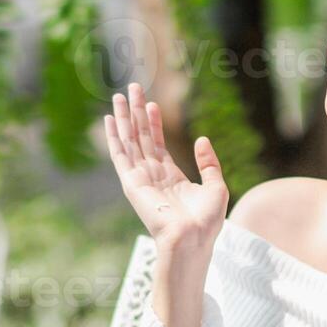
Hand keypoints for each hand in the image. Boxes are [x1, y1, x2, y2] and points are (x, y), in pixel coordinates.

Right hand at [103, 82, 227, 252]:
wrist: (191, 239)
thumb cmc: (206, 222)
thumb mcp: (216, 187)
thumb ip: (209, 163)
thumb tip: (202, 138)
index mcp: (170, 177)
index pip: (158, 143)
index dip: (155, 122)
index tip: (154, 103)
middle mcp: (152, 175)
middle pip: (141, 137)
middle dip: (137, 112)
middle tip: (133, 88)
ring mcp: (140, 177)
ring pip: (129, 140)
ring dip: (124, 117)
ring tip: (120, 94)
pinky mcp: (131, 182)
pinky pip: (119, 154)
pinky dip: (114, 136)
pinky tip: (110, 118)